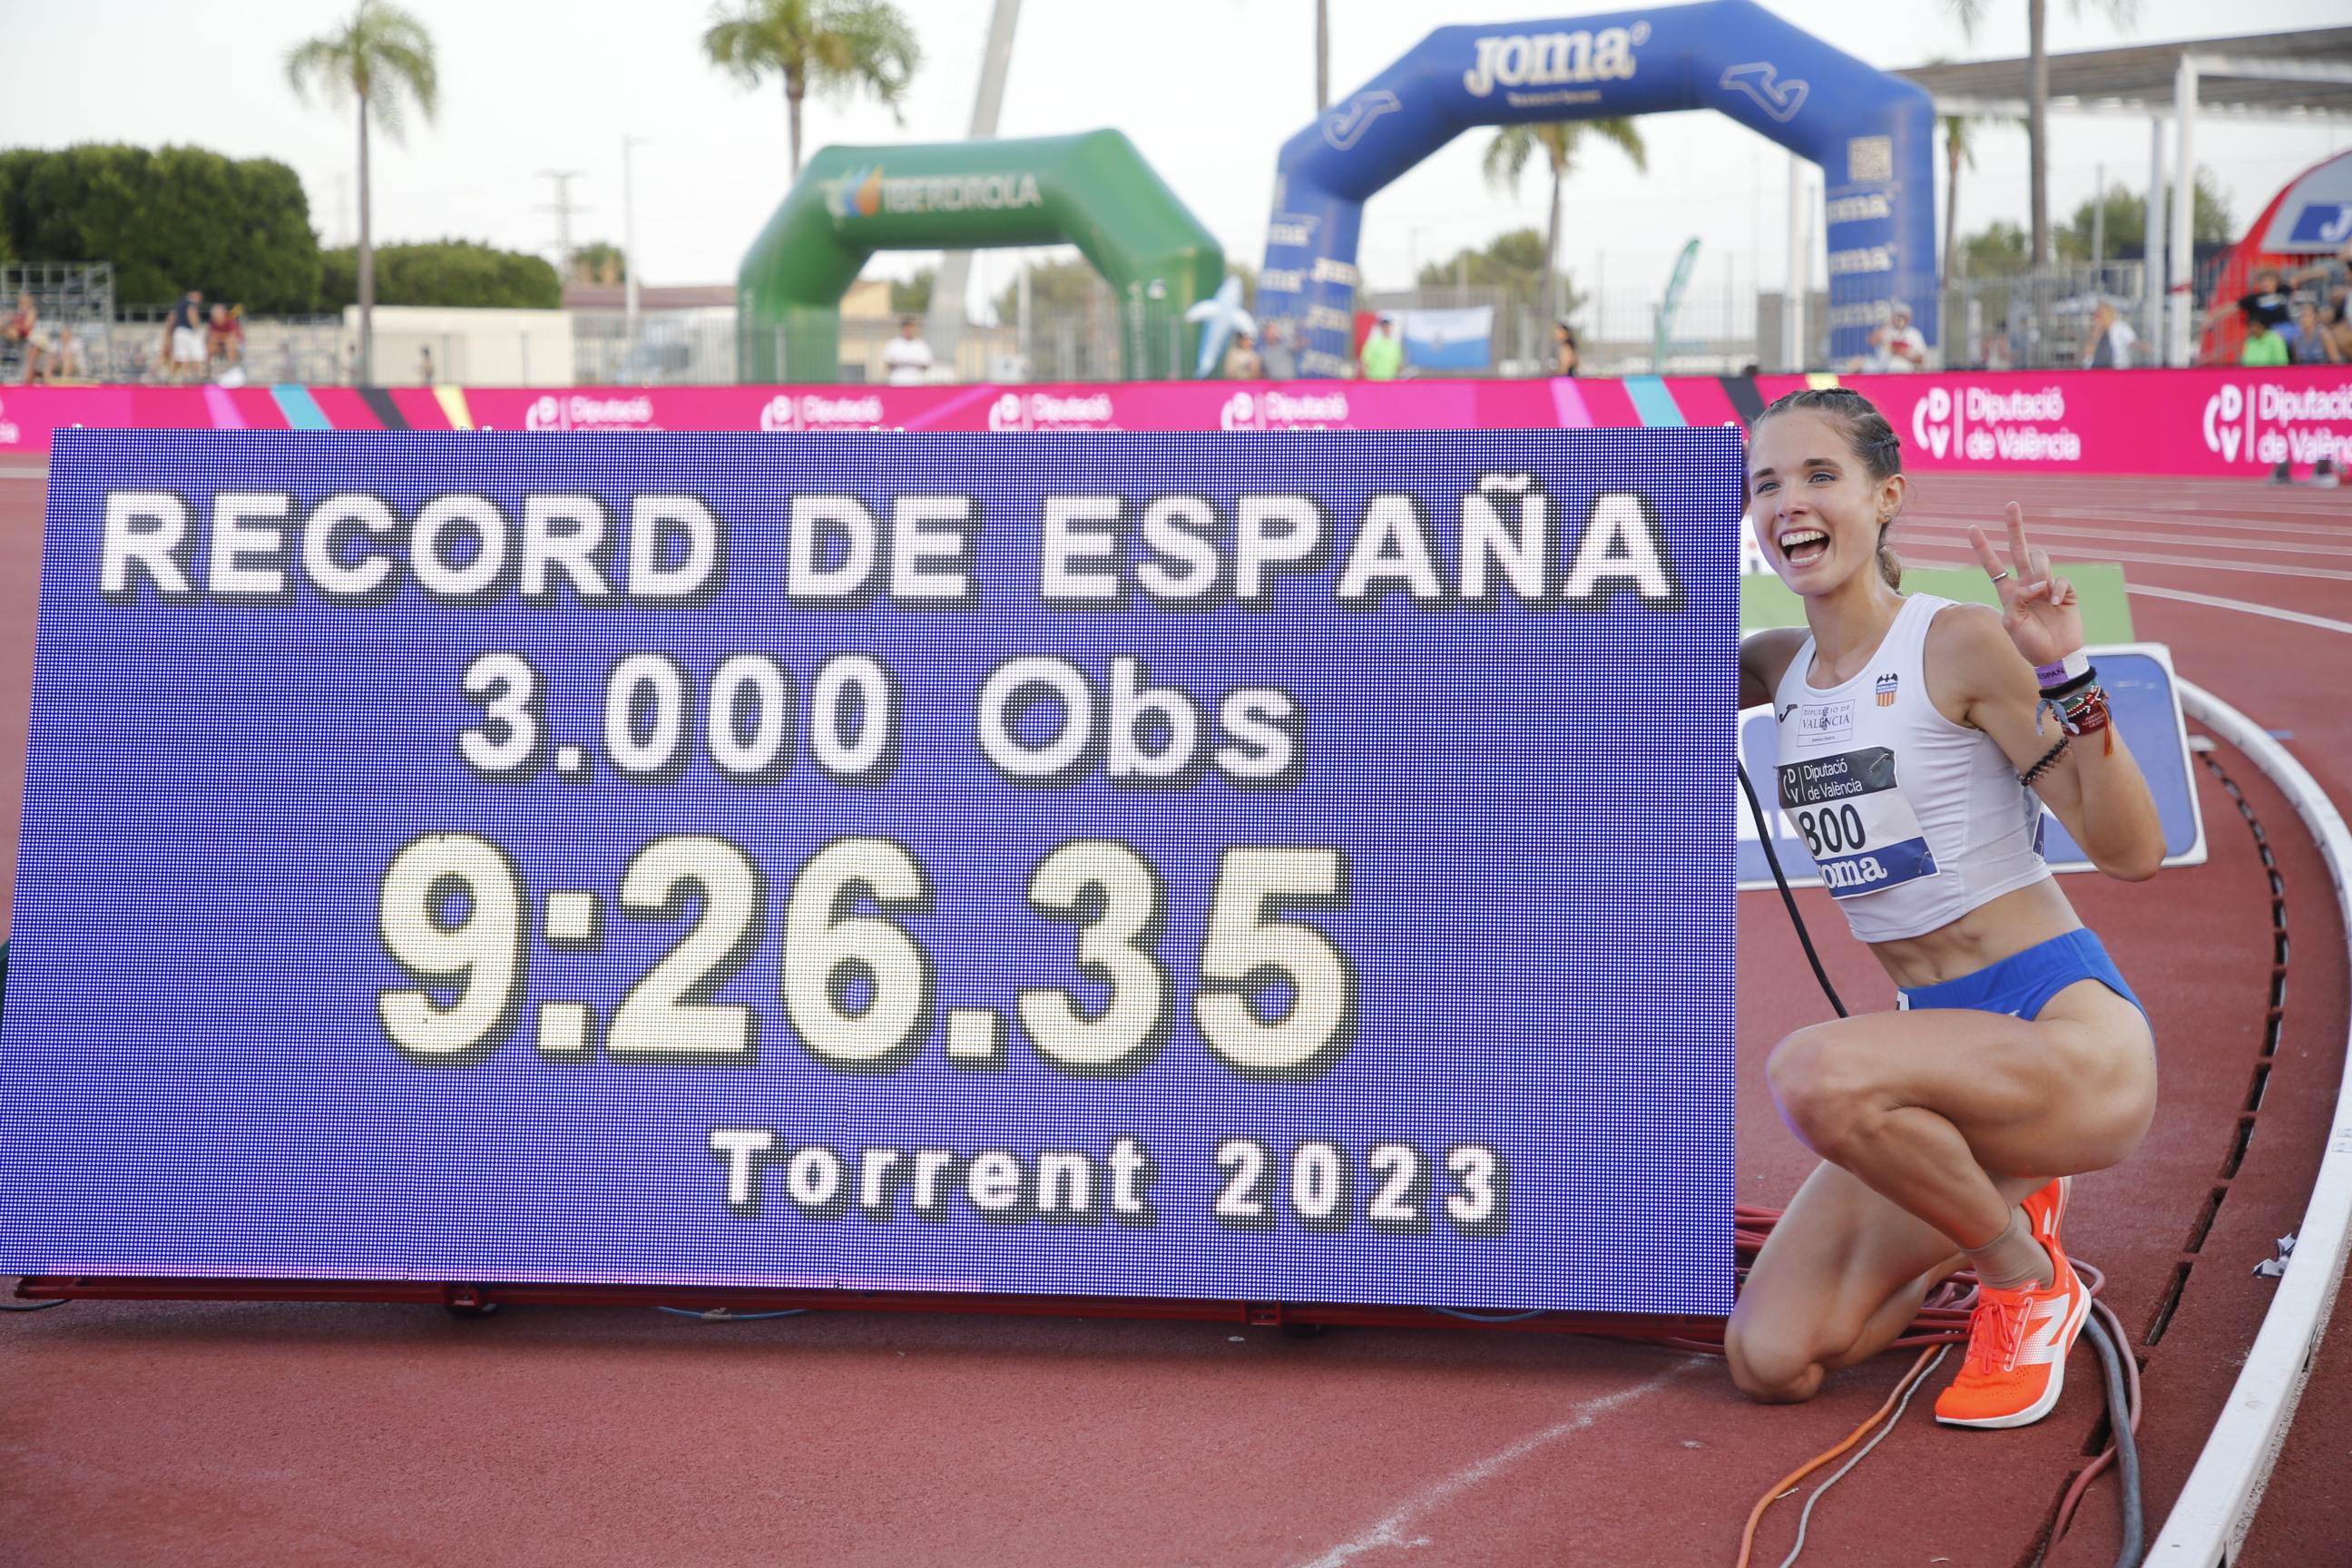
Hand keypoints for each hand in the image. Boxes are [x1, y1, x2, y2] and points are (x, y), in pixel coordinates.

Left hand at [1968, 503, 2081, 669]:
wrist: (2055, 656)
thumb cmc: (2030, 644)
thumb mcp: (2013, 624)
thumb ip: (2018, 601)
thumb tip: (2035, 583)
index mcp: (2009, 592)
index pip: (1993, 565)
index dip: (1982, 547)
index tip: (1971, 528)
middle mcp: (2026, 584)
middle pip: (2019, 549)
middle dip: (2015, 527)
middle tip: (2011, 505)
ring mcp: (2046, 585)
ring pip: (2040, 560)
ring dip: (2040, 575)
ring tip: (2041, 598)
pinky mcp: (2065, 590)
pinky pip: (2059, 579)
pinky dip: (2055, 590)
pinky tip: (2054, 605)